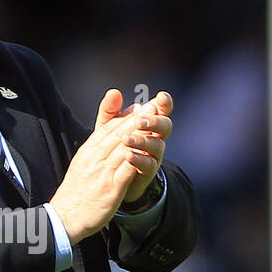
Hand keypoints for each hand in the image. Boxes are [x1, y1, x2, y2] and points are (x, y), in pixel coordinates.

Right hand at [48, 89, 173, 243]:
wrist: (66, 216)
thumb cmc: (77, 190)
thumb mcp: (83, 162)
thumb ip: (98, 146)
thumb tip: (113, 133)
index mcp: (89, 150)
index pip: (110, 128)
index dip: (128, 115)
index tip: (144, 105)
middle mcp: (95, 158)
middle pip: (119, 134)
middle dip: (137, 119)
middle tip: (153, 107)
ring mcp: (103, 172)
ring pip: (123, 148)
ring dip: (140, 135)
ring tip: (155, 124)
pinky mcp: (110, 188)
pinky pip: (126, 170)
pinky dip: (136, 159)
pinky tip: (148, 152)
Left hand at [118, 91, 171, 206]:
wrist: (109, 179)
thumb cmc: (113, 148)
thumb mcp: (107, 128)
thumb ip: (110, 111)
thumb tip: (114, 92)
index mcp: (148, 124)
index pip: (161, 111)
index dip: (164, 104)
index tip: (160, 98)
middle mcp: (155, 138)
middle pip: (165, 127)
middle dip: (155, 122)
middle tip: (140, 121)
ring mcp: (153, 156)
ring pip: (157, 146)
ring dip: (143, 140)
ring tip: (127, 139)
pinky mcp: (147, 173)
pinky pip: (148, 165)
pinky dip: (139, 159)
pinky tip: (128, 155)